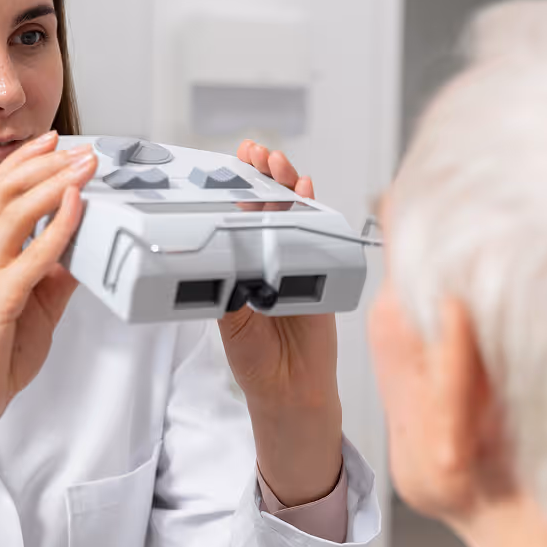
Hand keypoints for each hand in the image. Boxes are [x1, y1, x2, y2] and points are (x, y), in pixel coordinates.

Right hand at [0, 131, 96, 514]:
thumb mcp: (38, 305)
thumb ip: (56, 275)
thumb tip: (83, 249)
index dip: (26, 161)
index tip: (55, 140)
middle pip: (4, 190)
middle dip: (45, 163)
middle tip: (81, 147)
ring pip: (13, 212)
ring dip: (54, 183)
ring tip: (84, 166)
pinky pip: (30, 256)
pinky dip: (58, 228)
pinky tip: (77, 208)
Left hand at [218, 140, 342, 506]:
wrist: (292, 393)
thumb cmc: (257, 362)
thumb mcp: (231, 324)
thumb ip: (229, 291)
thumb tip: (223, 257)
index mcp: (239, 267)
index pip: (235, 218)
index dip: (233, 190)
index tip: (228, 165)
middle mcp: (267, 259)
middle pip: (266, 207)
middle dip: (262, 175)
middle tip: (255, 154)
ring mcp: (296, 264)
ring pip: (294, 215)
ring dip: (288, 185)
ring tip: (278, 164)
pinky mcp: (322, 273)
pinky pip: (320, 237)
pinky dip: (315, 212)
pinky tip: (307, 191)